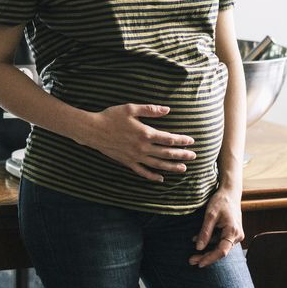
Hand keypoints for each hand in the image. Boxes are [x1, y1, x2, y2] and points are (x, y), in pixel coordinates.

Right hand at [81, 104, 195, 182]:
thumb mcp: (131, 108)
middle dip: (181, 155)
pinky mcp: (127, 162)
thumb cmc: (111, 116)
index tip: (191, 141)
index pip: (168, 138)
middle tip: (193, 156)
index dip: (181, 140)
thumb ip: (150, 109)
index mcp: (145, 133)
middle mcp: (142, 147)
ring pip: (158, 164)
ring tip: (183, 168)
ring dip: (172, 167)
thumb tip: (167, 109)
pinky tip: (160, 179)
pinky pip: (142, 172)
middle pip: (166, 153)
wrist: (93, 130)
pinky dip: (152, 176)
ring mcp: (135, 157)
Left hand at [188, 187, 243, 267]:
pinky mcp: (232, 233)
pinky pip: (221, 241)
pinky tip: (199, 241)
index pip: (221, 251)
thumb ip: (205, 232)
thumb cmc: (220, 201)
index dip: (210, 258)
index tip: (199, 263)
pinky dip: (210, 242)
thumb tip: (198, 248)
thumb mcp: (210, 215)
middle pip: (221, 251)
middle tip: (191, 261)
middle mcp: (237, 236)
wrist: (230, 192)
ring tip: (193, 255)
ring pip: (221, 247)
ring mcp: (236, 235)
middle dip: (206, 256)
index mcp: (233, 231)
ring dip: (208, 251)